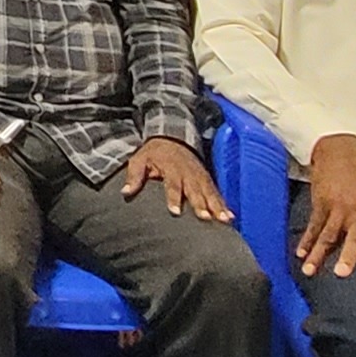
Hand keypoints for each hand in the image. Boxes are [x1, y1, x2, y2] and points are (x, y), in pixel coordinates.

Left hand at [117, 135, 231, 221]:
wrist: (172, 136)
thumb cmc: (153, 152)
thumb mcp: (139, 159)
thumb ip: (134, 176)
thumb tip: (125, 192)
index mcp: (171, 168)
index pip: (172, 185)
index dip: (174, 198)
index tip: (175, 212)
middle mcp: (188, 173)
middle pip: (195, 190)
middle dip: (201, 204)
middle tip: (206, 218)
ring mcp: (200, 176)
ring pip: (210, 192)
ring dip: (217, 206)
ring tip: (224, 221)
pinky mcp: (207, 179)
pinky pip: (216, 192)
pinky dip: (224, 204)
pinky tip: (230, 217)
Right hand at [294, 135, 355, 276]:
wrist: (342, 153)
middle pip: (355, 238)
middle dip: (348, 255)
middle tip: (342, 273)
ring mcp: (339, 209)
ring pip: (328, 235)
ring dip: (318, 254)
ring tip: (309, 271)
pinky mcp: (322, 204)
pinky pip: (313, 226)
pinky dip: (306, 241)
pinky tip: (300, 255)